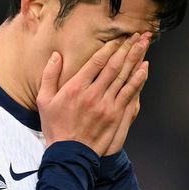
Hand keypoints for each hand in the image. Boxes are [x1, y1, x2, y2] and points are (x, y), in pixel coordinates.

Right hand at [37, 33, 149, 156]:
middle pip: (114, 66)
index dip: (110, 47)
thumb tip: (56, 56)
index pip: (97, 62)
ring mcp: (106, 105)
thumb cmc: (55, 127)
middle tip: (137, 35)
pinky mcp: (115, 115)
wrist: (69, 153)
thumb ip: (49, 76)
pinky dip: (138, 79)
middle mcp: (92, 93)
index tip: (118, 38)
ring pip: (124, 77)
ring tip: (144, 45)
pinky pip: (129, 93)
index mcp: (75, 87)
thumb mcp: (44, 100)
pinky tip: (144, 68)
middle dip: (127, 48)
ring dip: (135, 59)